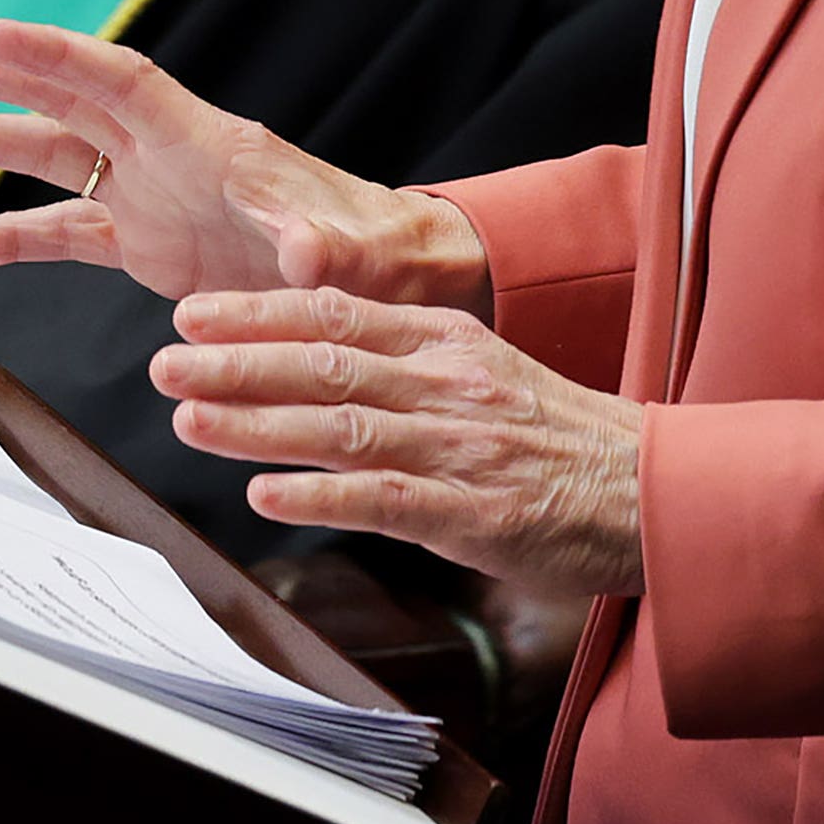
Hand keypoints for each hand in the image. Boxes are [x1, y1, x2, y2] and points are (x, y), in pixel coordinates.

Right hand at [0, 18, 488, 313]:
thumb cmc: (367, 249)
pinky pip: (63, 231)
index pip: (115, 78)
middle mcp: (162, 153)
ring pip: (49, 154)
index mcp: (202, 140)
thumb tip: (308, 257)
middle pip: (64, 96)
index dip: (54, 53)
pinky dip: (9, 237)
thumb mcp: (343, 248)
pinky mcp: (143, 243)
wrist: (375, 274)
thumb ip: (317, 249)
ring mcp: (147, 193)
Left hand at [155, 288, 645, 597]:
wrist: (658, 489)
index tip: (193, 314)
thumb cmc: (563, 438)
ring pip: (341, 425)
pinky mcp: (474, 510)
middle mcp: (447, 382)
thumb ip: (405, 364)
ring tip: (189, 419)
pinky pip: (383, 498)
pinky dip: (319, 494)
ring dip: (257, 423)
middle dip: (235, 361)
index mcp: (447, 340)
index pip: (336, 313)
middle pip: (324, 362)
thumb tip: (316, 363)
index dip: (258, 313)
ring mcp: (460, 445)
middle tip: (164, 362)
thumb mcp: (486, 372)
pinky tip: (264, 493)